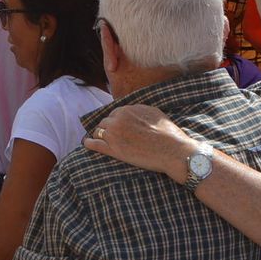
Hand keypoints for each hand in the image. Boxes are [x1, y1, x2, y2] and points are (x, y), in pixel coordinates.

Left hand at [82, 104, 196, 181]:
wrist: (173, 150)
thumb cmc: (168, 133)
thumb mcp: (153, 112)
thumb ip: (139, 110)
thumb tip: (133, 110)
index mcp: (127, 109)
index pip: (114, 113)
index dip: (116, 122)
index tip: (117, 128)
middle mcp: (118, 119)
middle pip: (105, 122)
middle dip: (108, 128)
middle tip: (112, 136)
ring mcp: (114, 134)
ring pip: (99, 131)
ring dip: (99, 135)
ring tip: (99, 140)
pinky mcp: (113, 149)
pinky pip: (94, 144)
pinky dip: (89, 143)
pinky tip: (87, 143)